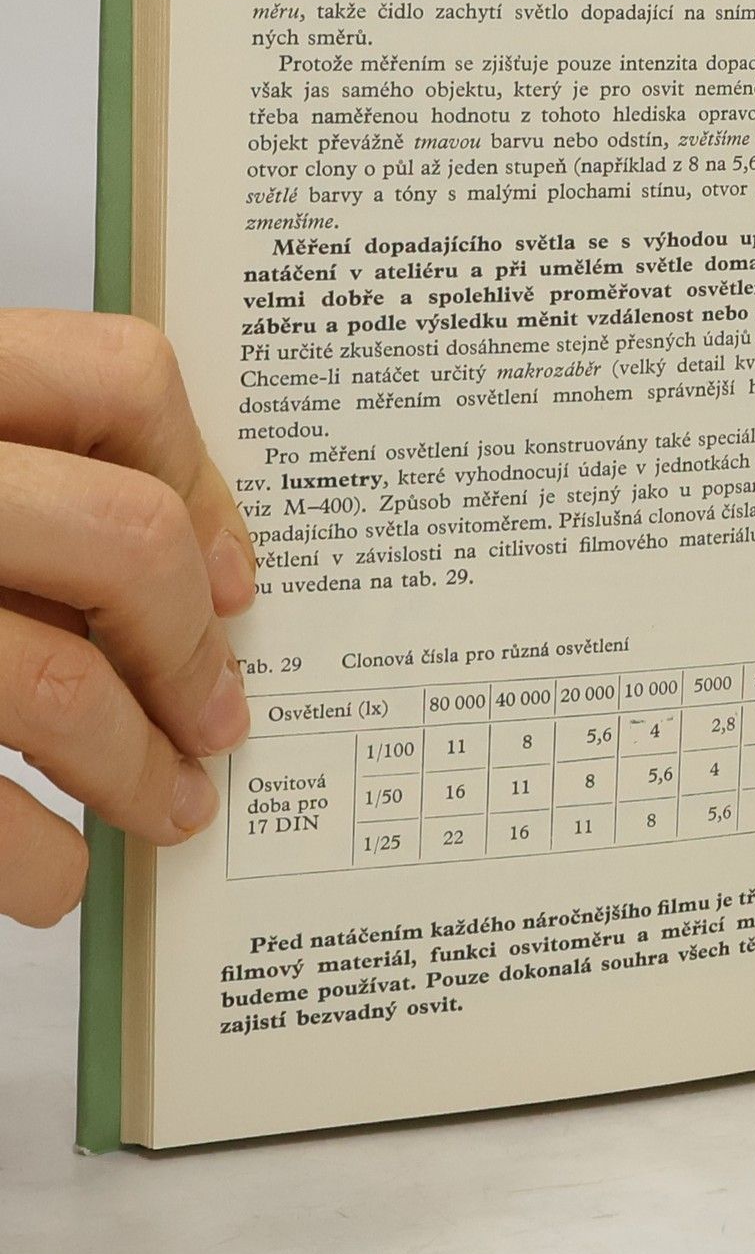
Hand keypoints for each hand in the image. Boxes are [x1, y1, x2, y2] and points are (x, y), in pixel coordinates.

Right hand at [0, 311, 253, 925]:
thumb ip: (12, 472)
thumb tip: (202, 570)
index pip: (115, 376)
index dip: (202, 478)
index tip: (233, 576)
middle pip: (122, 541)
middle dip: (193, 651)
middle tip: (218, 720)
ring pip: (51, 683)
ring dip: (137, 768)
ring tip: (166, 810)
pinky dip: (34, 861)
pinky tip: (49, 877)